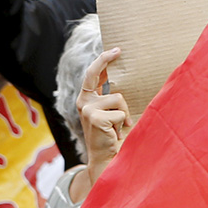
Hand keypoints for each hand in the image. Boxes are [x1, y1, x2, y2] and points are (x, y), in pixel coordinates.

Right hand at [76, 49, 132, 183]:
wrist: (106, 158)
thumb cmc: (111, 136)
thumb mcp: (110, 114)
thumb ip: (110, 99)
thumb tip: (124, 82)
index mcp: (86, 100)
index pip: (92, 74)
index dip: (102, 60)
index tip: (116, 50)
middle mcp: (83, 102)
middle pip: (96, 74)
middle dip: (106, 59)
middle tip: (119, 49)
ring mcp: (87, 109)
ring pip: (118, 98)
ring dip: (124, 113)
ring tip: (118, 127)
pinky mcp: (95, 117)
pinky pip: (120, 112)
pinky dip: (123, 122)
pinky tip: (116, 132)